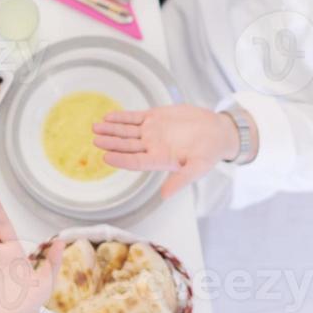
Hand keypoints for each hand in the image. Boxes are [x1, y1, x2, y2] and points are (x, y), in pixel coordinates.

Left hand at [92, 105, 240, 198]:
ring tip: (95, 127)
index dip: (121, 160)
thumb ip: (180, 180)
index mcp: (160, 160)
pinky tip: (109, 117)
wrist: (217, 132)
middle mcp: (152, 146)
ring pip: (127, 130)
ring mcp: (152, 131)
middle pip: (126, 146)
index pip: (135, 161)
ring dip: (111, 129)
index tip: (106, 158)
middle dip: (111, 142)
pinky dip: (122, 116)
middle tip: (95, 139)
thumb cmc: (209, 153)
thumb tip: (165, 196)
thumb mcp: (198, 168)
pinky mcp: (155, 117)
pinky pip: (134, 117)